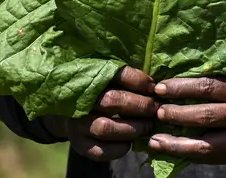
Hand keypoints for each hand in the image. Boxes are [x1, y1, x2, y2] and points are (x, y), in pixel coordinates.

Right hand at [43, 67, 157, 161]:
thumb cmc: (99, 93)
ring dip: (132, 128)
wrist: (70, 115)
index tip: (153, 87)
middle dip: (139, 106)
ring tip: (148, 126)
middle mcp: (81, 102)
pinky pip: (100, 151)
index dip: (137, 80)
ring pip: (106, 128)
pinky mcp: (80, 145)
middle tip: (155, 109)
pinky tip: (129, 143)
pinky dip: (119, 148)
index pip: (115, 75)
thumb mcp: (109, 81)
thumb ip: (127, 79)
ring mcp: (77, 125)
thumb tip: (155, 86)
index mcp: (90, 79)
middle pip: (112, 101)